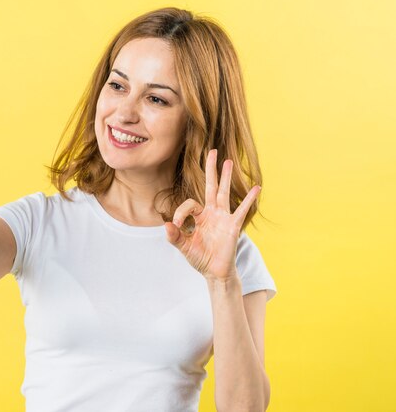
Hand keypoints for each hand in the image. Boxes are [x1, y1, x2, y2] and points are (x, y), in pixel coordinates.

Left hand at [164, 149, 260, 281]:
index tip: (175, 225)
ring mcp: (223, 217)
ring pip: (224, 193)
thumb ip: (174, 237)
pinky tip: (256, 188)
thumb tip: (166, 225)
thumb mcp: (183, 247)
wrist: (214, 272)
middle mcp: (212, 213)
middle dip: (210, 169)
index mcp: (199, 216)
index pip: (189, 204)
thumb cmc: (200, 258)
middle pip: (210, 186)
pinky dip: (249, 199)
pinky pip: (241, 210)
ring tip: (228, 160)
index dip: (180, 212)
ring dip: (226, 177)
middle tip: (212, 151)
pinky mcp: (233, 226)